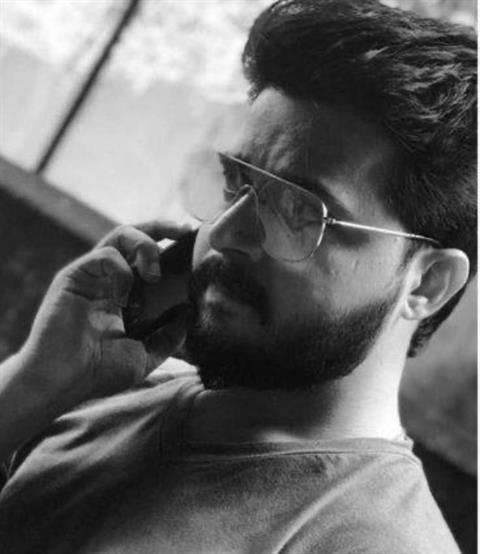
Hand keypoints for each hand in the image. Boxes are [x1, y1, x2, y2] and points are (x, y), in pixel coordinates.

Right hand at [19, 221, 193, 412]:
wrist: (63, 383)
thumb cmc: (98, 372)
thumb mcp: (145, 356)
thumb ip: (169, 336)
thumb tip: (189, 312)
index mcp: (123, 293)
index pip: (146, 257)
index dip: (169, 245)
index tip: (192, 241)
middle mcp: (107, 279)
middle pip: (134, 236)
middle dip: (162, 227)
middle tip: (183, 231)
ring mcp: (90, 276)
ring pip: (119, 235)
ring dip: (145, 245)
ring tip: (155, 274)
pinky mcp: (73, 276)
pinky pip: (103, 255)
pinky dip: (121, 271)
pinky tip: (124, 297)